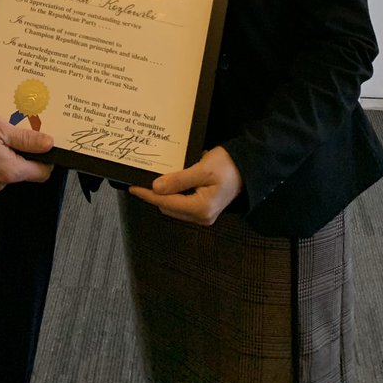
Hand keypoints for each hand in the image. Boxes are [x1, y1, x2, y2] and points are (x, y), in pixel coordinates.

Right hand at [0, 107, 53, 191]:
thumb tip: (49, 144)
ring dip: (2, 155)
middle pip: (20, 171)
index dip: (47, 159)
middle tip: (14, 130)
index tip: (45, 144)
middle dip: (20, 153)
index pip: (41, 174)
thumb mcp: (0, 128)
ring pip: (1, 170)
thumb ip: (27, 139)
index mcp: (10, 172)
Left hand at [128, 146, 242, 225]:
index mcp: (201, 209)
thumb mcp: (202, 169)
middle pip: (169, 207)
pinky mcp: (205, 208)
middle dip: (154, 195)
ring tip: (152, 181)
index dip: (148, 194)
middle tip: (141, 180)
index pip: (166, 202)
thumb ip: (179, 180)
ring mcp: (204, 215)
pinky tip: (169, 183)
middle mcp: (202, 217)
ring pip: (175, 207)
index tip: (133, 187)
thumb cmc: (227, 165)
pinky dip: (173, 194)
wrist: (249, 166)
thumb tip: (155, 188)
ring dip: (163, 195)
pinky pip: (183, 204)